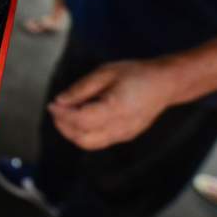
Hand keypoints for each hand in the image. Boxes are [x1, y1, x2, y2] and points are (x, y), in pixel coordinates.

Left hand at [47, 59, 182, 149]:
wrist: (165, 83)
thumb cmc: (136, 73)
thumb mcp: (105, 72)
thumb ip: (81, 88)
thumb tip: (60, 101)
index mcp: (115, 109)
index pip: (81, 120)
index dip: (62, 114)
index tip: (52, 105)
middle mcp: (120, 127)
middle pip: (82, 138)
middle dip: (64, 127)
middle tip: (56, 110)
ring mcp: (124, 135)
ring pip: (90, 143)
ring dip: (72, 132)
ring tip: (66, 114)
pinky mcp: (125, 136)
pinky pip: (99, 140)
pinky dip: (84, 132)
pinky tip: (81, 117)